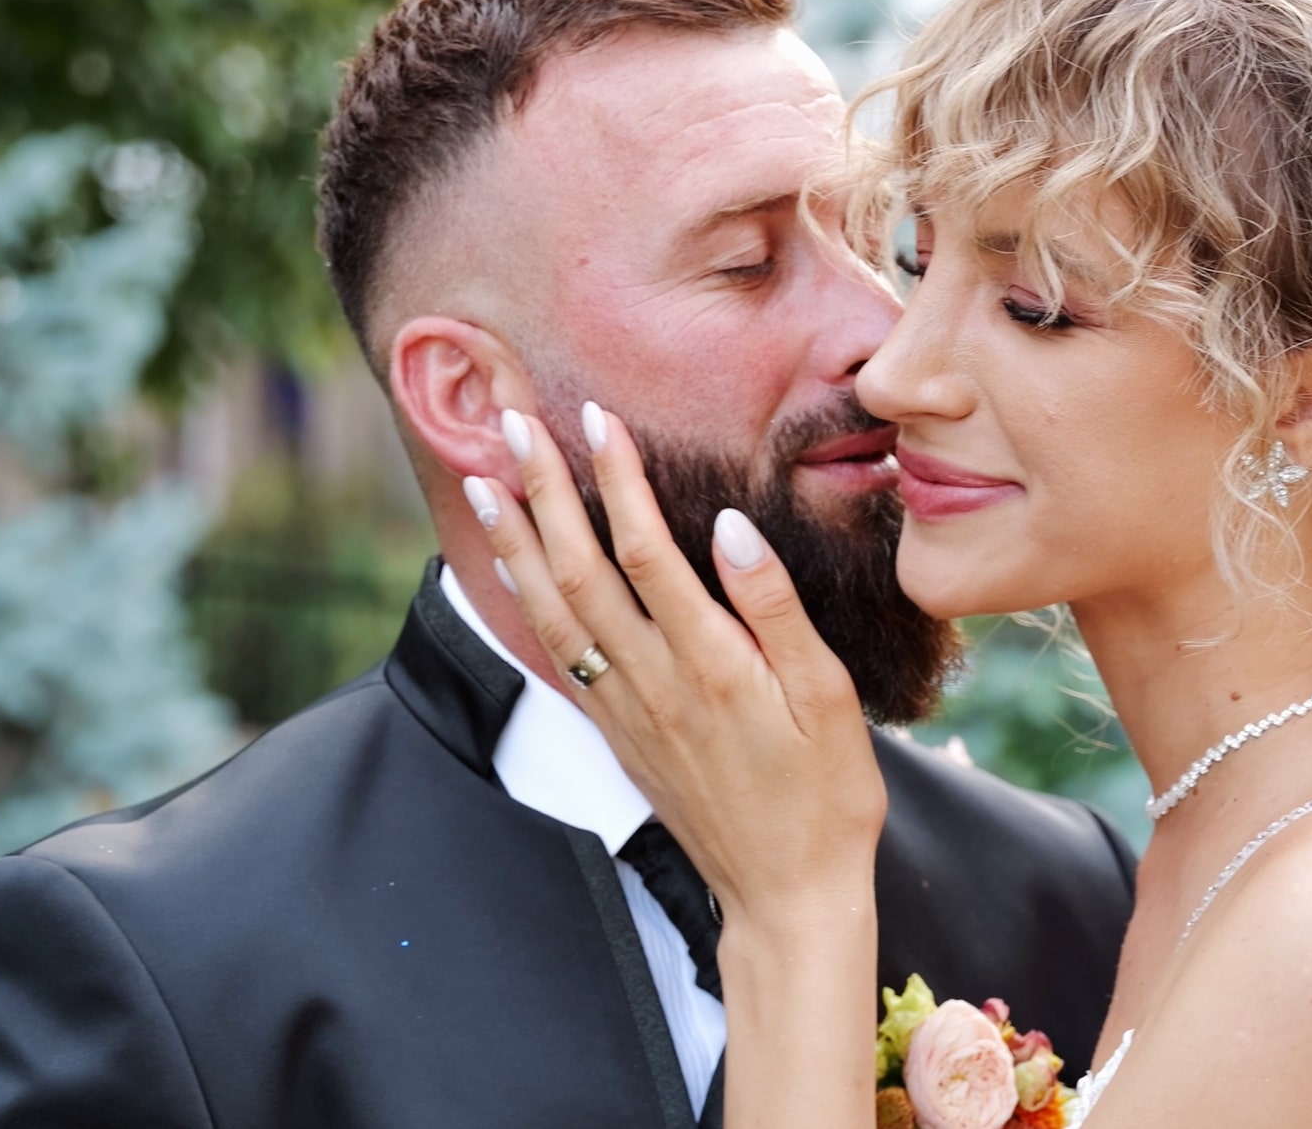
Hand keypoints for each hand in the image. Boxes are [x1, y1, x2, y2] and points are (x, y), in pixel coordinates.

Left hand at [471, 403, 886, 932]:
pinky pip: (558, 658)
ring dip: (514, 543)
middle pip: (579, 571)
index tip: (598, 418)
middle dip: (543, 491)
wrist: (786, 893)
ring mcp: (627, 711)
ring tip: (486, 482)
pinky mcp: (617, 735)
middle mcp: (653, 682)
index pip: (645, 550)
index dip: (616, 479)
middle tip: (512, 423)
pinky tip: (511, 570)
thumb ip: (772, 606)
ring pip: (552, 613)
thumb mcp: (826, 696)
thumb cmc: (825, 793)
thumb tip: (728, 526)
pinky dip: (525, 603)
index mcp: (709, 663)